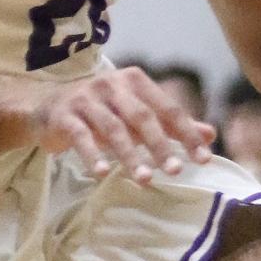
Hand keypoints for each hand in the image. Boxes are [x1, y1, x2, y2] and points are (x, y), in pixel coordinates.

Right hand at [32, 65, 215, 184]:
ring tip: (144, 179)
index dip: (187, 133)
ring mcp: (86, 98)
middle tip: (176, 171)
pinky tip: (100, 174)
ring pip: (113, 128)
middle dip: (160, 145)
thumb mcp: (137, 114)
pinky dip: (91, 155)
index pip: (167, 108)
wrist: (49, 106)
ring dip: (129, 155)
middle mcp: (112, 84)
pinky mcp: (65, 115)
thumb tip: (211, 135)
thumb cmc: (103, 111)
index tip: (204, 159)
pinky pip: (80, 136)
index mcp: (135, 81)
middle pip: (141, 116)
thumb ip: (172, 124)